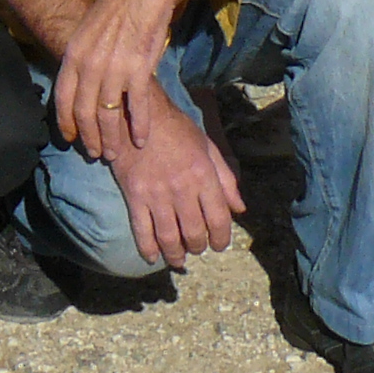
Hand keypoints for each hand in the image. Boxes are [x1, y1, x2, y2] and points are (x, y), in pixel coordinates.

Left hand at [52, 0, 179, 153]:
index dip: (65, 122)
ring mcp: (114, 69)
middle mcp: (90, 65)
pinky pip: (136, 108)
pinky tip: (141, 139)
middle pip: (85, 112)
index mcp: (74, 54)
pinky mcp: (139, 70)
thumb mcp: (88, 32)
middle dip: (89, 137)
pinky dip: (139, 126)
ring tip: (114, 153)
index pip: (63, 98)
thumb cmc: (116, 9)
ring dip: (112, 139)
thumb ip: (82, 59)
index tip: (71, 139)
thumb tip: (80, 84)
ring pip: (109, 116)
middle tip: (95, 153)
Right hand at [101, 82, 244, 265]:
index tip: (219, 245)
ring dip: (176, 255)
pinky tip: (153, 256)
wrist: (137, 113)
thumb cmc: (175, 128)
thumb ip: (225, 179)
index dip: (222, 239)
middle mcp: (182, 188)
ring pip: (170, 238)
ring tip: (179, 259)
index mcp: (203, 174)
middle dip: (199, 247)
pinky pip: (142, 231)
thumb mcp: (206, 146)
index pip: (219, 219)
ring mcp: (156, 194)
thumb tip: (239, 208)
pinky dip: (148, 249)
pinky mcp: (135, 196)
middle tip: (197, 248)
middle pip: (195, 233)